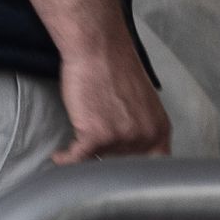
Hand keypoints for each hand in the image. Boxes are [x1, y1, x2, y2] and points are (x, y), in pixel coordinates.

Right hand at [54, 30, 171, 162]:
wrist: (97, 47)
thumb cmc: (115, 67)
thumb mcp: (142, 102)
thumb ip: (141, 128)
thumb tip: (131, 149)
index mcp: (159, 128)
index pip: (155, 166)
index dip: (137, 171)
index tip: (124, 172)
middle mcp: (144, 136)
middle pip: (122, 165)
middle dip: (107, 156)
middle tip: (94, 148)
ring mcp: (121, 137)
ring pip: (98, 160)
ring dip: (85, 154)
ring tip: (78, 143)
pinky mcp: (95, 135)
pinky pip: (76, 159)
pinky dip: (64, 158)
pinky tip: (60, 156)